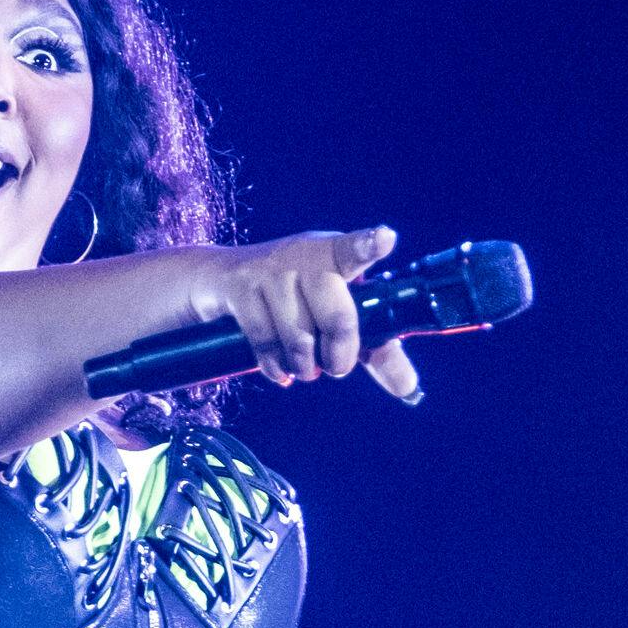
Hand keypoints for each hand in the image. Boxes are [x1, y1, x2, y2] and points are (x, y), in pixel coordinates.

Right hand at [188, 226, 421, 399]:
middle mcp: (305, 256)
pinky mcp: (240, 287)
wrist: (220, 276)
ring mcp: (270, 271)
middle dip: (340, 354)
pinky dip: (276, 366)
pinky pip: (265, 342)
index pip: (356, 248)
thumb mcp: (335, 309)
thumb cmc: (296, 295)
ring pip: (299, 337)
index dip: (370, 245)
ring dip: (304, 365)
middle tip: (337, 367)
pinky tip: (282, 369)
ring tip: (305, 368)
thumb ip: (375, 347)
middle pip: (337, 316)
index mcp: (337, 253)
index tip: (384, 239)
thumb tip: (407, 388)